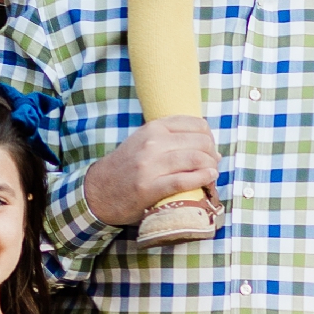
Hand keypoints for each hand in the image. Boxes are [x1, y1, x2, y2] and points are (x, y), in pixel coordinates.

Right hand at [82, 116, 221, 229]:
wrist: (99, 190)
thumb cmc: (127, 166)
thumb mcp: (143, 140)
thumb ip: (170, 137)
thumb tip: (208, 143)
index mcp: (153, 128)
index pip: (195, 124)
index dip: (209, 135)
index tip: (210, 146)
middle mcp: (152, 143)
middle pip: (199, 142)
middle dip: (212, 152)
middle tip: (213, 161)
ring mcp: (150, 166)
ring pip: (195, 159)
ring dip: (211, 166)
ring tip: (212, 171)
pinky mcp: (150, 188)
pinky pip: (184, 181)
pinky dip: (202, 179)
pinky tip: (209, 178)